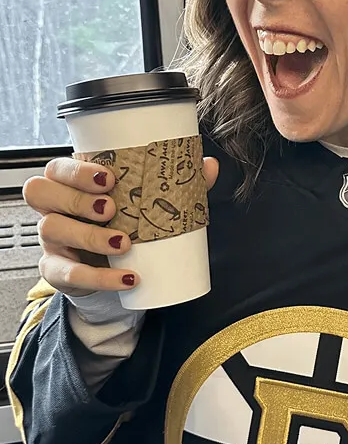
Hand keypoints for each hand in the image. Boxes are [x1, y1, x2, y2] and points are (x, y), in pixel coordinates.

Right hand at [23, 156, 218, 296]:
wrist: (119, 270)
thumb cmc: (128, 226)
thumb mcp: (149, 204)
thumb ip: (179, 184)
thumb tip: (209, 166)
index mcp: (72, 183)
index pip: (56, 167)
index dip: (75, 171)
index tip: (108, 178)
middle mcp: (55, 207)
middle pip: (42, 191)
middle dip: (76, 197)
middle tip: (112, 208)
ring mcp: (52, 239)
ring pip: (51, 228)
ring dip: (88, 234)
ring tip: (123, 242)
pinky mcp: (57, 270)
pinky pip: (66, 273)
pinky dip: (98, 277)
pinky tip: (125, 277)